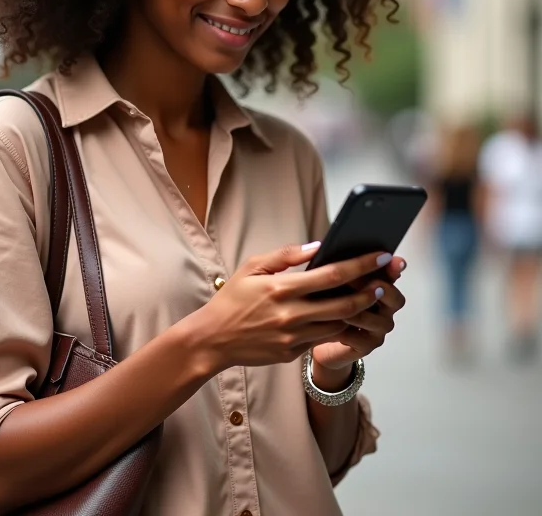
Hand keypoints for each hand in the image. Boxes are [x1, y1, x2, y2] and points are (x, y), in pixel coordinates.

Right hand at [191, 243, 399, 372]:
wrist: (214, 338)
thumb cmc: (232, 299)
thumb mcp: (253, 268)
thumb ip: (286, 255)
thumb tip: (318, 246)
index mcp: (282, 288)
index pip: (333, 275)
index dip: (362, 265)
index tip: (381, 256)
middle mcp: (292, 314)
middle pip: (346, 304)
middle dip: (370, 293)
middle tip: (383, 283)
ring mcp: (294, 336)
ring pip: (339, 324)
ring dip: (357, 312)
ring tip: (368, 299)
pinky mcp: (293, 353)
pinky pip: (323, 339)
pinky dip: (337, 328)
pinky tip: (343, 318)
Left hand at [311, 255, 406, 372]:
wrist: (315, 334)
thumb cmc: (322, 302)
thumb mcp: (326, 280)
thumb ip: (333, 266)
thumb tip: (323, 247)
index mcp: (379, 285)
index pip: (392, 274)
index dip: (392, 267)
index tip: (387, 257)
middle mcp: (385, 307)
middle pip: (394, 297)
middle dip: (376, 287)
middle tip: (355, 279)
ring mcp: (378, 327)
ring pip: (378, 319)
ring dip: (358, 310)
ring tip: (338, 303)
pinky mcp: (366, 345)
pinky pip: (361, 338)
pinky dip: (347, 330)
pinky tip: (333, 323)